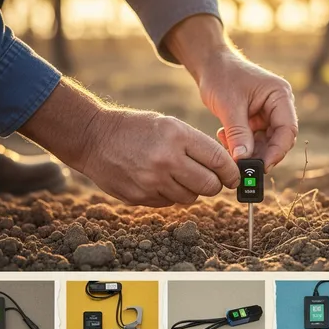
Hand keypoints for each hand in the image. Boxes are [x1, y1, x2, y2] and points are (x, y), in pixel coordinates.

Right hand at [19, 78, 239, 206]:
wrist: (94, 138)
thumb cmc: (137, 128)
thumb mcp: (170, 125)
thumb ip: (197, 146)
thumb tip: (225, 170)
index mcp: (177, 136)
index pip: (218, 161)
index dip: (232, 172)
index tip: (234, 176)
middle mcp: (166, 160)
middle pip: (209, 186)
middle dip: (215, 184)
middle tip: (212, 179)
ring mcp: (151, 181)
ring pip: (191, 198)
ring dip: (192, 190)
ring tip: (179, 175)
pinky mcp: (140, 197)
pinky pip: (169, 203)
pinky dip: (171, 194)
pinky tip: (159, 179)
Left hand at [199, 48, 297, 172]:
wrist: (210, 64)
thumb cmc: (222, 76)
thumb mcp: (229, 106)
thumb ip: (238, 133)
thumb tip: (243, 161)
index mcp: (280, 96)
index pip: (287, 130)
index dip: (277, 151)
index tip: (261, 166)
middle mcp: (279, 105)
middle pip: (279, 139)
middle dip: (261, 154)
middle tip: (243, 166)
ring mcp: (268, 113)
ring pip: (266, 143)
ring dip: (248, 150)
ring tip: (227, 146)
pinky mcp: (257, 120)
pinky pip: (254, 140)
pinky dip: (241, 144)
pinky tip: (224, 138)